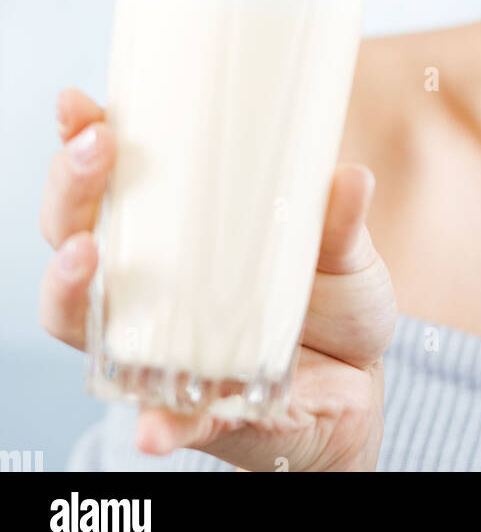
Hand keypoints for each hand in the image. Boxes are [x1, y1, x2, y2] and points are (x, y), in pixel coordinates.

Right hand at [39, 87, 397, 470]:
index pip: (109, 177)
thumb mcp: (347, 252)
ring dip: (69, 289)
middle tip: (94, 151)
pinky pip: (159, 419)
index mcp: (175, 229)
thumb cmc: (335, 298)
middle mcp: (146, 284)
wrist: (360, 387)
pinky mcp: (189, 411)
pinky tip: (152, 427)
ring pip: (80, 319)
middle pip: (74, 231)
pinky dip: (157, 424)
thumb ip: (342, 221)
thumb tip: (350, 176)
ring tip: (85, 255)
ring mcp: (157, 347)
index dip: (81, 139)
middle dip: (71, 189)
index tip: (78, 105)